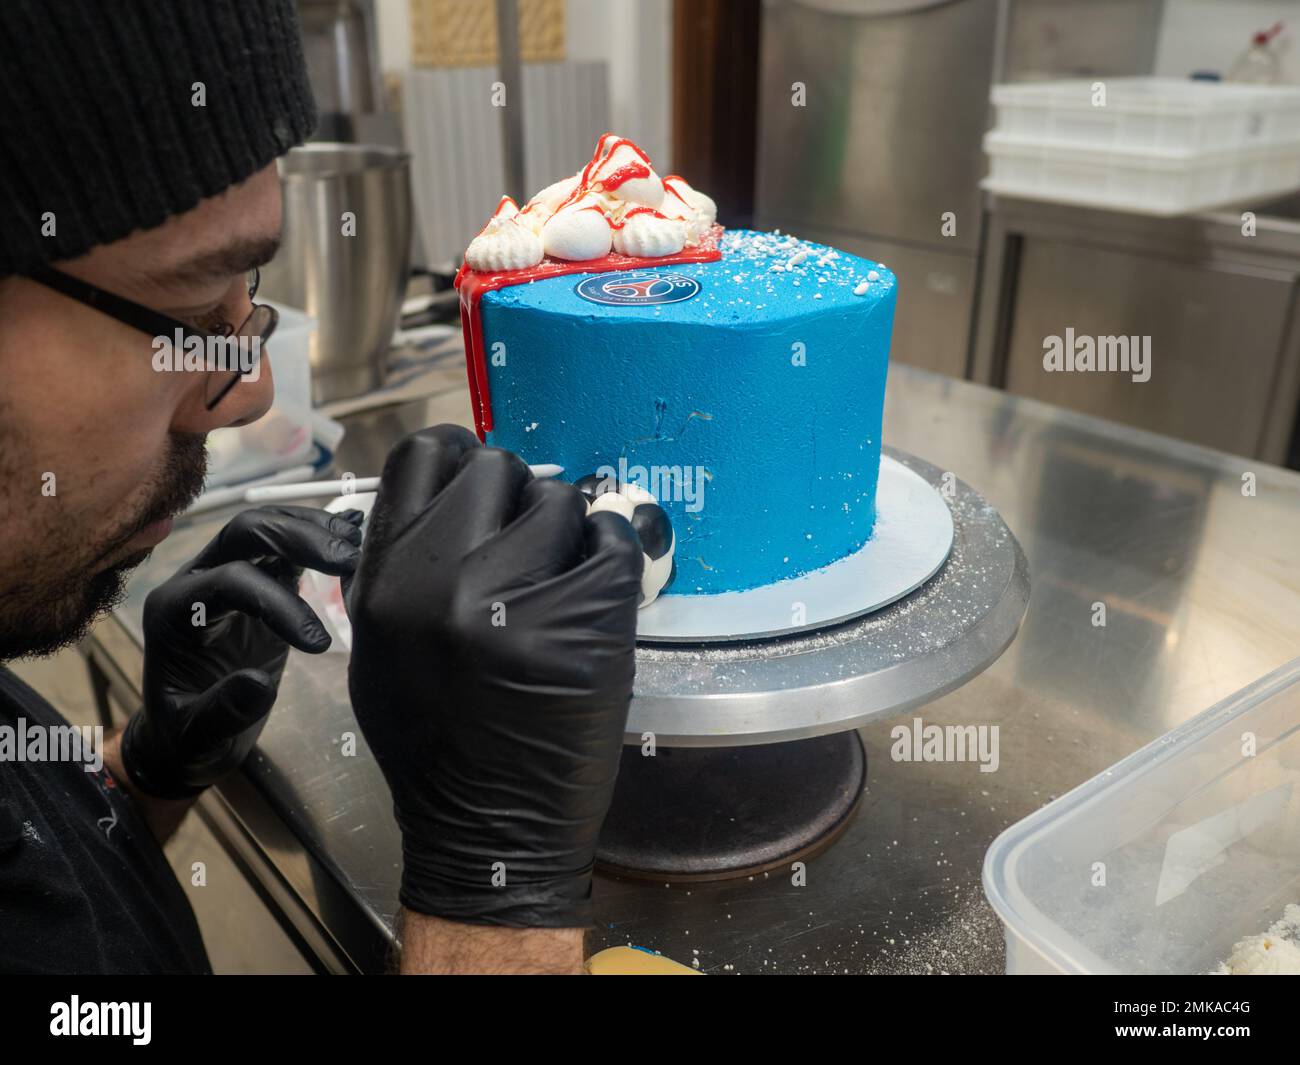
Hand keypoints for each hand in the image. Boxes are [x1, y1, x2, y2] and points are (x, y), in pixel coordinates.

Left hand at [121, 505, 362, 798]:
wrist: (188, 735)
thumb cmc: (187, 736)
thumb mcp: (198, 735)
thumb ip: (222, 711)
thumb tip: (260, 683)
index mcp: (174, 611)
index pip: (229, 582)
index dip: (277, 603)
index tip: (318, 644)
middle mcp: (196, 580)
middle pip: (246, 532)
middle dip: (299, 539)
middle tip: (350, 560)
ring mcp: (227, 573)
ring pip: (267, 528)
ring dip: (313, 529)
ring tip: (359, 544)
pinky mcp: (259, 580)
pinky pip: (285, 547)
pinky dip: (318, 536)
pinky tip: (353, 534)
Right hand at [347, 425, 642, 928]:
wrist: (489, 830)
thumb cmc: (435, 745)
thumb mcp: (380, 649)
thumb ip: (400, 566)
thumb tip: (442, 499)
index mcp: (385, 582)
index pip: (422, 455)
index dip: (459, 454)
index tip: (481, 477)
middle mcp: (443, 580)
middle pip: (497, 466)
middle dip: (517, 497)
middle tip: (527, 545)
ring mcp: (516, 601)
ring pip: (559, 501)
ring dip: (565, 532)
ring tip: (559, 584)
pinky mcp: (585, 624)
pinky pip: (613, 541)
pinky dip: (612, 555)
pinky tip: (598, 590)